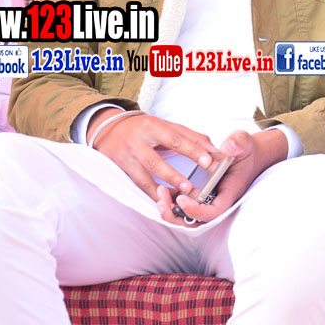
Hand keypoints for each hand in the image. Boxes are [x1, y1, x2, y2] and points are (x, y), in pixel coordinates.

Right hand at [88, 110, 220, 200]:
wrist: (110, 129)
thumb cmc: (144, 128)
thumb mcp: (166, 126)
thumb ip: (190, 136)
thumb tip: (214, 149)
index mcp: (154, 125)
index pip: (177, 138)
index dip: (193, 150)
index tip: (209, 161)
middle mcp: (139, 140)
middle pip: (158, 159)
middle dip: (175, 173)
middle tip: (191, 185)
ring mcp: (129, 155)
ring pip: (146, 174)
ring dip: (164, 186)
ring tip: (180, 193)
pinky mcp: (122, 166)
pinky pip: (138, 182)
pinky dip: (152, 192)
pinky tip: (163, 199)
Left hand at [159, 129, 287, 226]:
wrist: (246, 155)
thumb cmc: (244, 150)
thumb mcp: (243, 142)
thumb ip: (237, 143)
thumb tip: (228, 147)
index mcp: (230, 192)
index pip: (213, 212)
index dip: (196, 210)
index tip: (182, 198)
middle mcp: (218, 201)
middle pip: (196, 222)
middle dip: (176, 216)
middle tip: (161, 200)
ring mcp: (208, 201)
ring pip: (187, 218)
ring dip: (171, 210)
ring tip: (160, 192)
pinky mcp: (200, 197)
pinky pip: (184, 208)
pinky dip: (172, 203)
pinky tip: (163, 188)